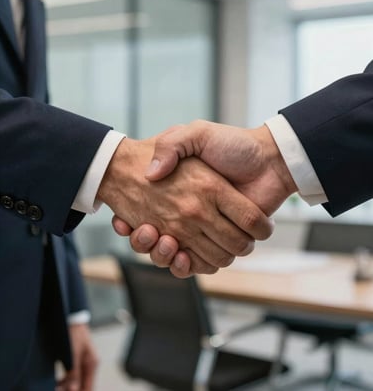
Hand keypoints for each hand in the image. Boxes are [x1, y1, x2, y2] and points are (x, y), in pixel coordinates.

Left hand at [57, 324, 97, 390]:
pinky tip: (57, 382)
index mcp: (92, 364)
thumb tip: (74, 390)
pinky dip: (64, 381)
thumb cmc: (73, 333)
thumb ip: (74, 373)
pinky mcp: (75, 360)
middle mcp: (89, 365)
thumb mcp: (73, 354)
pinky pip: (71, 375)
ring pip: (75, 381)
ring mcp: (82, 363)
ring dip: (66, 386)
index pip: (88, 388)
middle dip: (70, 389)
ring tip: (56, 387)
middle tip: (58, 389)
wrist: (71, 318)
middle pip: (82, 385)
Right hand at [99, 137, 272, 274]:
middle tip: (148, 231)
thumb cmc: (234, 145)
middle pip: (162, 242)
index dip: (137, 225)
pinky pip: (200, 263)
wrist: (270, 158)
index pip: (150, 214)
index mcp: (183, 193)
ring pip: (178, 256)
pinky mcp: (223, 241)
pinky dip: (187, 266)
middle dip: (151, 244)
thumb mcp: (197, 133)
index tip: (128, 222)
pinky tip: (180, 255)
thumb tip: (151, 173)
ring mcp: (207, 229)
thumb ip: (172, 144)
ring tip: (164, 240)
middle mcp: (194, 213)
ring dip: (165, 255)